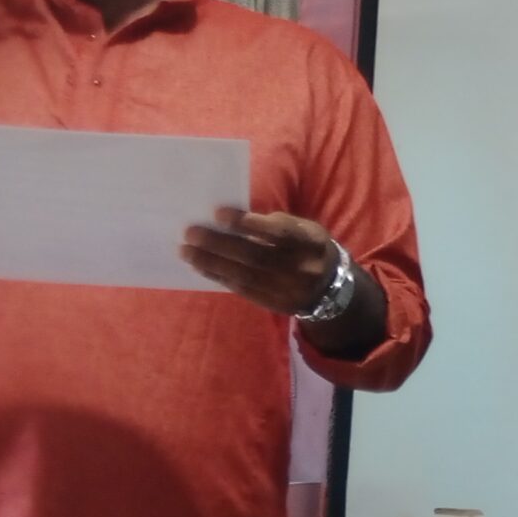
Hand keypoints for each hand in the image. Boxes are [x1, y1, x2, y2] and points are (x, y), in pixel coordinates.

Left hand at [181, 209, 341, 315]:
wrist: (331, 288)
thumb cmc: (309, 248)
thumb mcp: (305, 230)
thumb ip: (276, 225)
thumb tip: (234, 220)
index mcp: (311, 243)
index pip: (278, 232)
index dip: (247, 223)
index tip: (218, 213)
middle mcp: (301, 268)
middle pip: (255, 256)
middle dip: (219, 243)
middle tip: (191, 232)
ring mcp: (287, 289)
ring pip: (244, 275)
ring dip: (211, 262)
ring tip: (186, 251)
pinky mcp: (273, 303)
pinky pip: (242, 289)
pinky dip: (218, 277)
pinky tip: (200, 267)